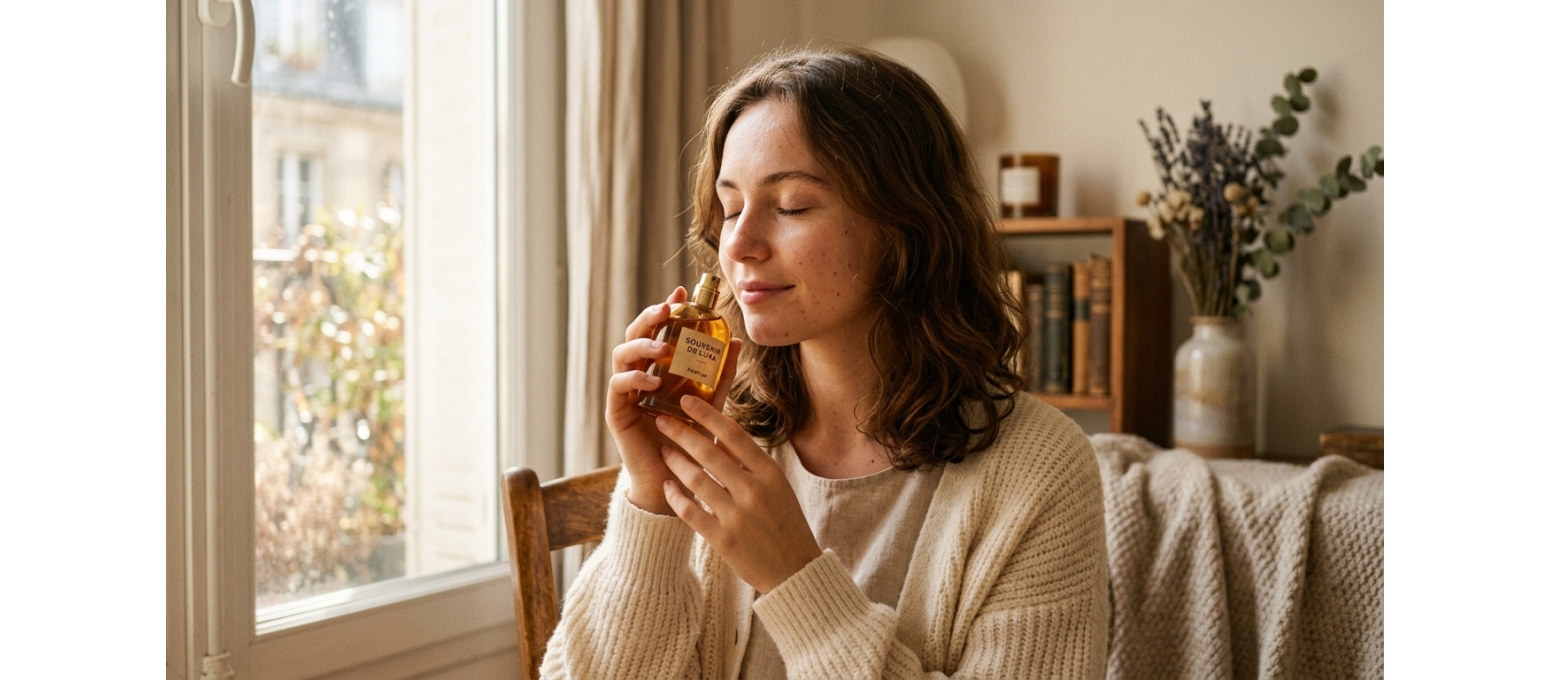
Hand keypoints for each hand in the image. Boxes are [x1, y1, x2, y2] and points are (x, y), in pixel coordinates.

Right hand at [607, 287, 743, 514]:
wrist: (676, 479)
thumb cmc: (690, 438)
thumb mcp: (711, 401)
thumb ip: (719, 373)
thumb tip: (735, 340)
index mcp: (658, 367)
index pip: (658, 329)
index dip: (667, 306)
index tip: (682, 290)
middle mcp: (639, 374)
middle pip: (635, 334)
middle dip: (649, 317)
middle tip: (667, 308)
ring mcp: (626, 392)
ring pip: (622, 355)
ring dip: (641, 345)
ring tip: (661, 347)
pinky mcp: (617, 412)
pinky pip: (619, 386)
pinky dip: (634, 378)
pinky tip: (653, 380)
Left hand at [655, 396, 822, 593]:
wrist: (795, 570)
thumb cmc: (785, 523)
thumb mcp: (777, 487)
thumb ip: (750, 462)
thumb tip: (720, 436)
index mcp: (769, 473)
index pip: (732, 434)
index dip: (707, 414)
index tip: (687, 400)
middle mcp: (753, 490)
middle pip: (708, 452)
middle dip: (681, 432)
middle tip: (662, 420)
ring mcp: (737, 515)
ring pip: (695, 479)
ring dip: (675, 461)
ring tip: (663, 450)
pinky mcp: (723, 539)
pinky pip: (690, 511)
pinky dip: (675, 496)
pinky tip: (667, 485)